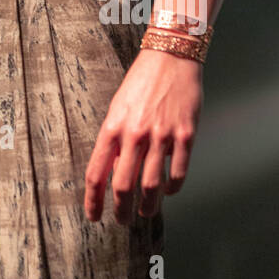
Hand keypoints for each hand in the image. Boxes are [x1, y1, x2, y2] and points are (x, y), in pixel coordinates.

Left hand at [84, 47, 202, 223]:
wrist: (170, 57)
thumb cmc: (141, 82)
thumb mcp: (118, 108)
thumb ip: (115, 139)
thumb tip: (113, 172)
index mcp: (113, 127)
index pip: (96, 173)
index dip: (93, 200)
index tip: (94, 216)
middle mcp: (135, 134)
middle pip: (124, 186)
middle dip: (122, 211)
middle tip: (123, 221)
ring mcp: (162, 136)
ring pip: (152, 185)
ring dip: (148, 206)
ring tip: (146, 212)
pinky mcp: (185, 135)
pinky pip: (178, 172)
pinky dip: (173, 188)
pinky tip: (169, 191)